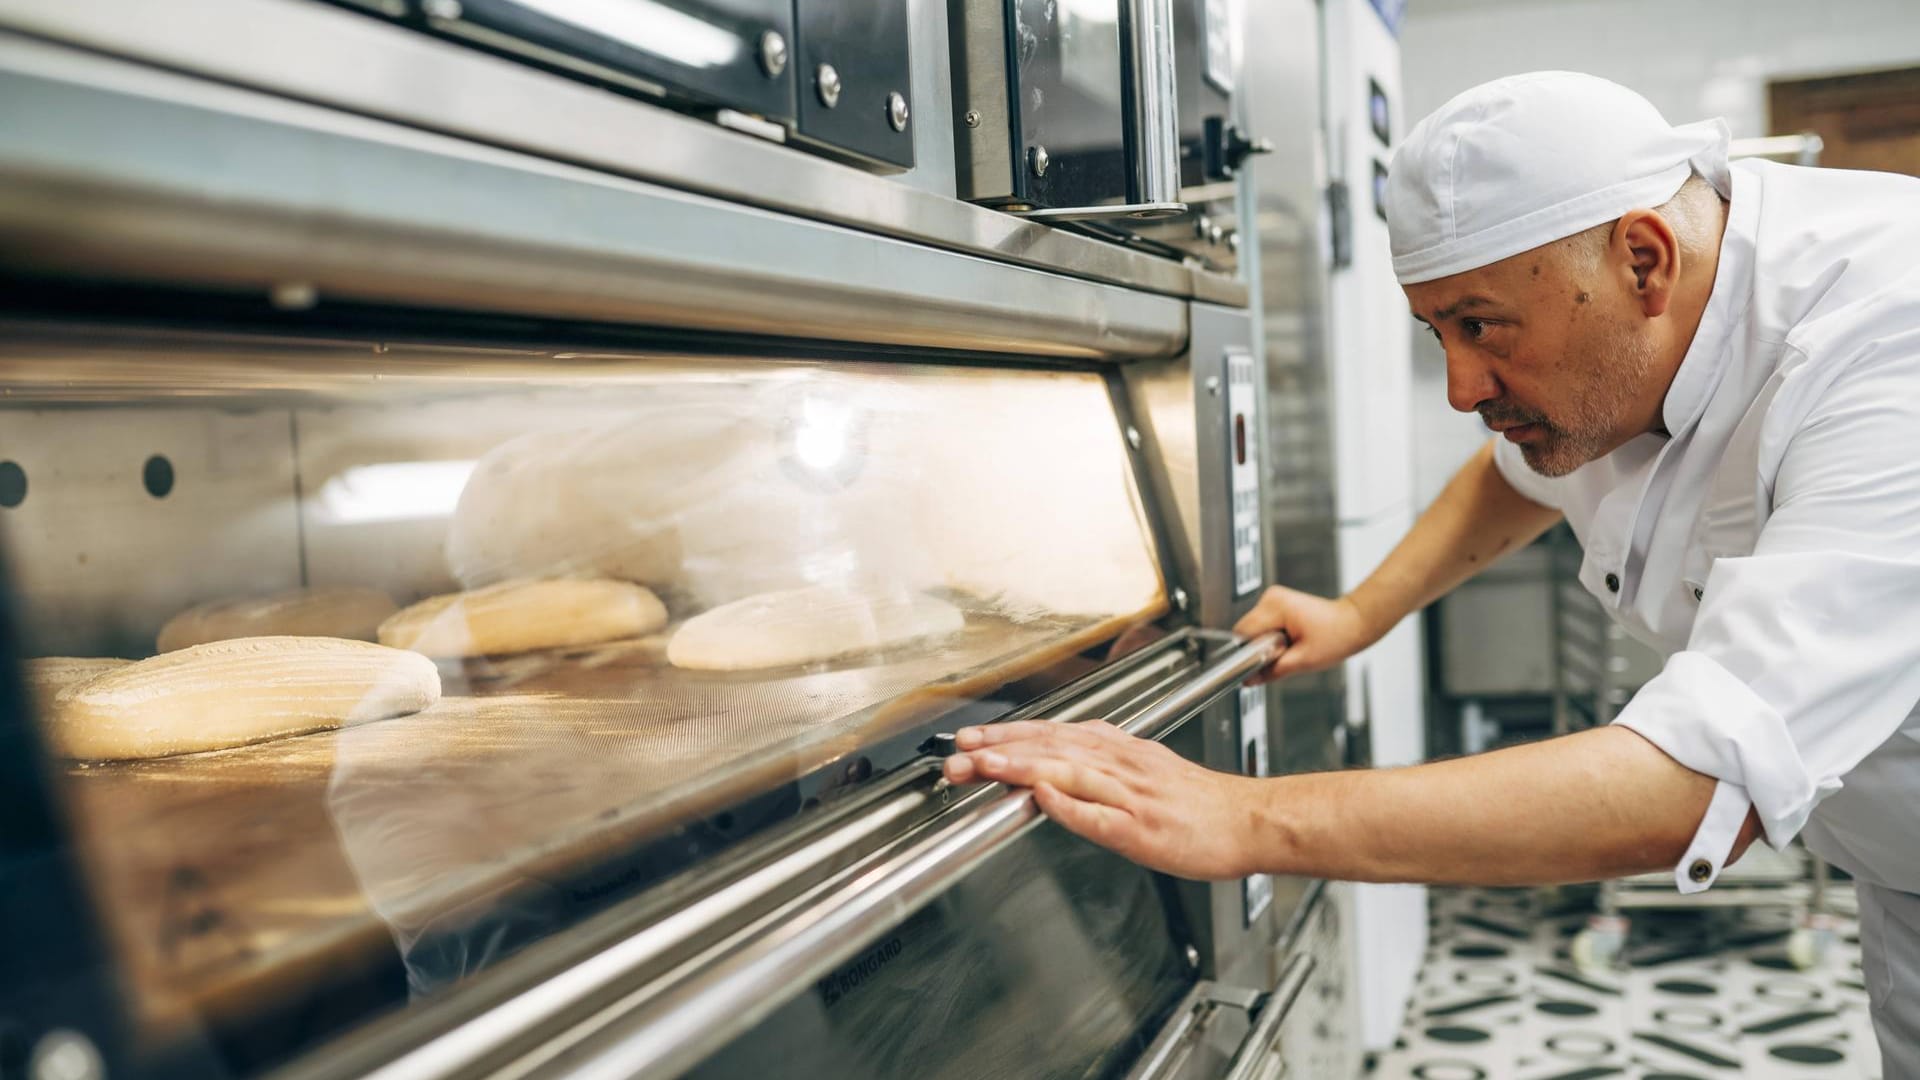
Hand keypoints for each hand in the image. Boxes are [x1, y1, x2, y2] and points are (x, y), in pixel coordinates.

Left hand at [941, 719, 1264, 879]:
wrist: (1252, 821)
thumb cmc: (1201, 804)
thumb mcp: (1147, 769)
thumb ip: (1102, 764)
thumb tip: (1060, 762)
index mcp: (1120, 752)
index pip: (1054, 735)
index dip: (1008, 735)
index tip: (971, 739)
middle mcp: (1122, 765)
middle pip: (1053, 746)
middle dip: (1001, 747)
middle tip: (958, 751)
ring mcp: (1132, 796)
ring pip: (1071, 772)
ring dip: (1025, 766)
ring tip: (985, 765)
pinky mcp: (1145, 829)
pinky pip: (1102, 816)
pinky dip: (1071, 806)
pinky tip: (1044, 800)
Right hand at [1233, 585, 1374, 683]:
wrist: (1353, 623)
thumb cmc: (1337, 636)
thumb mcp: (1303, 661)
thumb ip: (1271, 671)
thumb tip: (1249, 680)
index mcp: (1275, 606)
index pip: (1243, 633)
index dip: (1249, 653)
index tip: (1260, 664)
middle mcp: (1271, 598)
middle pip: (1246, 631)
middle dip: (1259, 648)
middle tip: (1284, 655)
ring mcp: (1273, 599)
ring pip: (1253, 630)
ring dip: (1265, 644)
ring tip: (1290, 647)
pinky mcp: (1277, 605)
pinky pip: (1262, 626)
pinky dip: (1271, 638)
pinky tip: (1289, 641)